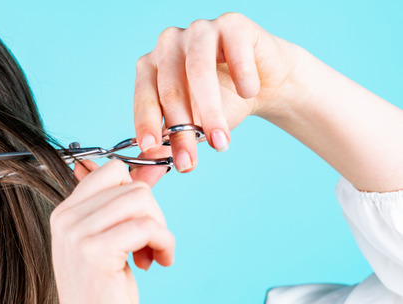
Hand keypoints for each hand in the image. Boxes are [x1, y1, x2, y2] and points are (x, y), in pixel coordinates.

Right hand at [51, 159, 174, 303]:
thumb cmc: (103, 297)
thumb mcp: (108, 243)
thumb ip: (119, 207)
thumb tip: (145, 167)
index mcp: (64, 213)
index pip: (110, 170)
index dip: (138, 190)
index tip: (144, 220)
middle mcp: (65, 219)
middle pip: (131, 186)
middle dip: (154, 214)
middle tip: (152, 245)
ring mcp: (77, 235)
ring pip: (141, 201)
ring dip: (161, 228)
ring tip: (155, 255)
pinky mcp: (96, 253)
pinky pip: (146, 226)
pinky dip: (164, 243)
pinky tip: (159, 263)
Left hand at [133, 12, 297, 172]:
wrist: (264, 84)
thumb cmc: (220, 105)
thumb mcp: (192, 129)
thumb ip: (168, 148)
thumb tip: (143, 177)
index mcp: (151, 67)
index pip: (145, 98)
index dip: (147, 125)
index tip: (151, 150)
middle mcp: (169, 44)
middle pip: (170, 89)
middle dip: (181, 131)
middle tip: (189, 163)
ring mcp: (199, 30)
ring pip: (198, 71)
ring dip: (210, 112)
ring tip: (220, 142)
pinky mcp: (232, 23)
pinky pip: (234, 51)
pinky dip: (242, 76)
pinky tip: (249, 92)